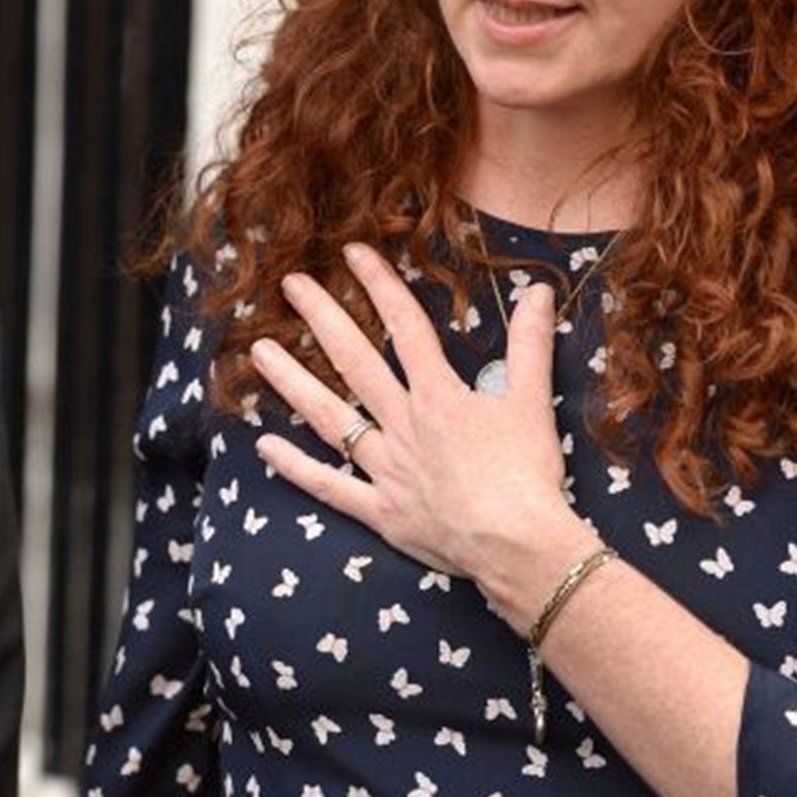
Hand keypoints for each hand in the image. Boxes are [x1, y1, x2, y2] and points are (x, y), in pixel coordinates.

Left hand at [249, 243, 587, 624]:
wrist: (516, 543)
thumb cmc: (529, 473)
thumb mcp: (534, 400)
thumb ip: (529, 343)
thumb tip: (536, 289)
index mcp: (440, 396)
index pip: (406, 327)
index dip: (379, 285)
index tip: (352, 253)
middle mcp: (404, 424)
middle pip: (356, 362)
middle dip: (323, 318)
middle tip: (290, 285)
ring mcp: (385, 468)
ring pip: (331, 417)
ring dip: (292, 382)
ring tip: (260, 352)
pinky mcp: (379, 511)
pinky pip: (328, 487)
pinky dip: (295, 467)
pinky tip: (264, 446)